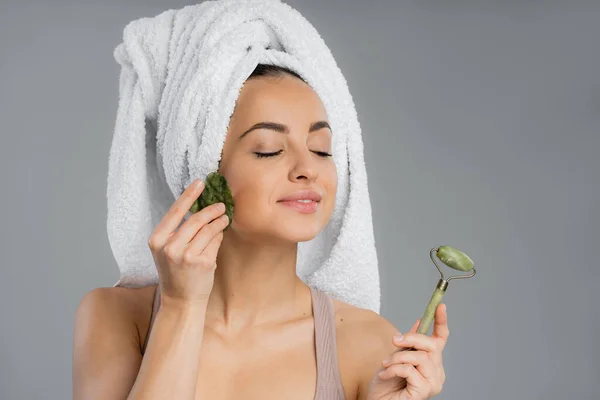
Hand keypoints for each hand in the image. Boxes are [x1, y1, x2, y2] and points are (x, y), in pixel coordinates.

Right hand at [147, 178, 229, 307]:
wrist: (180, 300)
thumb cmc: (175, 272)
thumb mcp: (167, 249)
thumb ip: (178, 229)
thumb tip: (199, 204)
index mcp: (157, 240)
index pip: (175, 211)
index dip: (189, 194)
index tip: (200, 182)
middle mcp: (169, 247)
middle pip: (196, 219)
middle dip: (212, 209)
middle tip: (221, 205)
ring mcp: (186, 256)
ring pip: (208, 229)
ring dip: (219, 221)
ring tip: (224, 218)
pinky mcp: (202, 263)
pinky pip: (215, 241)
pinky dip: (220, 234)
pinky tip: (221, 232)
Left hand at [366, 304, 448, 399]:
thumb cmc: (386, 383)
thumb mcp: (396, 356)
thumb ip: (409, 343)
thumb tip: (419, 321)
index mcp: (432, 363)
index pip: (441, 340)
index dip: (441, 322)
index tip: (440, 305)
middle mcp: (437, 373)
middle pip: (432, 346)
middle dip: (412, 338)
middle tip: (394, 340)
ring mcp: (433, 384)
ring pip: (420, 358)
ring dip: (398, 357)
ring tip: (385, 364)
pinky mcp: (424, 392)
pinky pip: (410, 370)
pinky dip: (394, 369)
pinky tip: (385, 374)